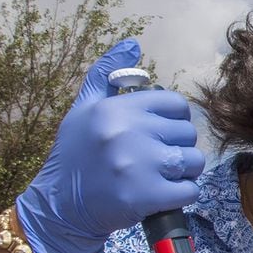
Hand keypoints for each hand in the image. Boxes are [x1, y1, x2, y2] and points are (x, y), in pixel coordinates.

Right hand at [14, 39, 204, 252]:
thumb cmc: (76, 156)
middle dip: (177, 147)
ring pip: (193, 161)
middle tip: (154, 159)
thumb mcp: (84, 109)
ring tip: (159, 176)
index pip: (175, 104)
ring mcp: (137, 166)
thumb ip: (106, 74)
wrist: (60, 208)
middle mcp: (126, 133)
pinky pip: (189, 191)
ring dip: (183, 172)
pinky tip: (160, 195)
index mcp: (115, 109)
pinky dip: (180, 195)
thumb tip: (131, 43)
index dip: (173, 121)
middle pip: (187, 134)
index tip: (158, 134)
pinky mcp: (146, 197)